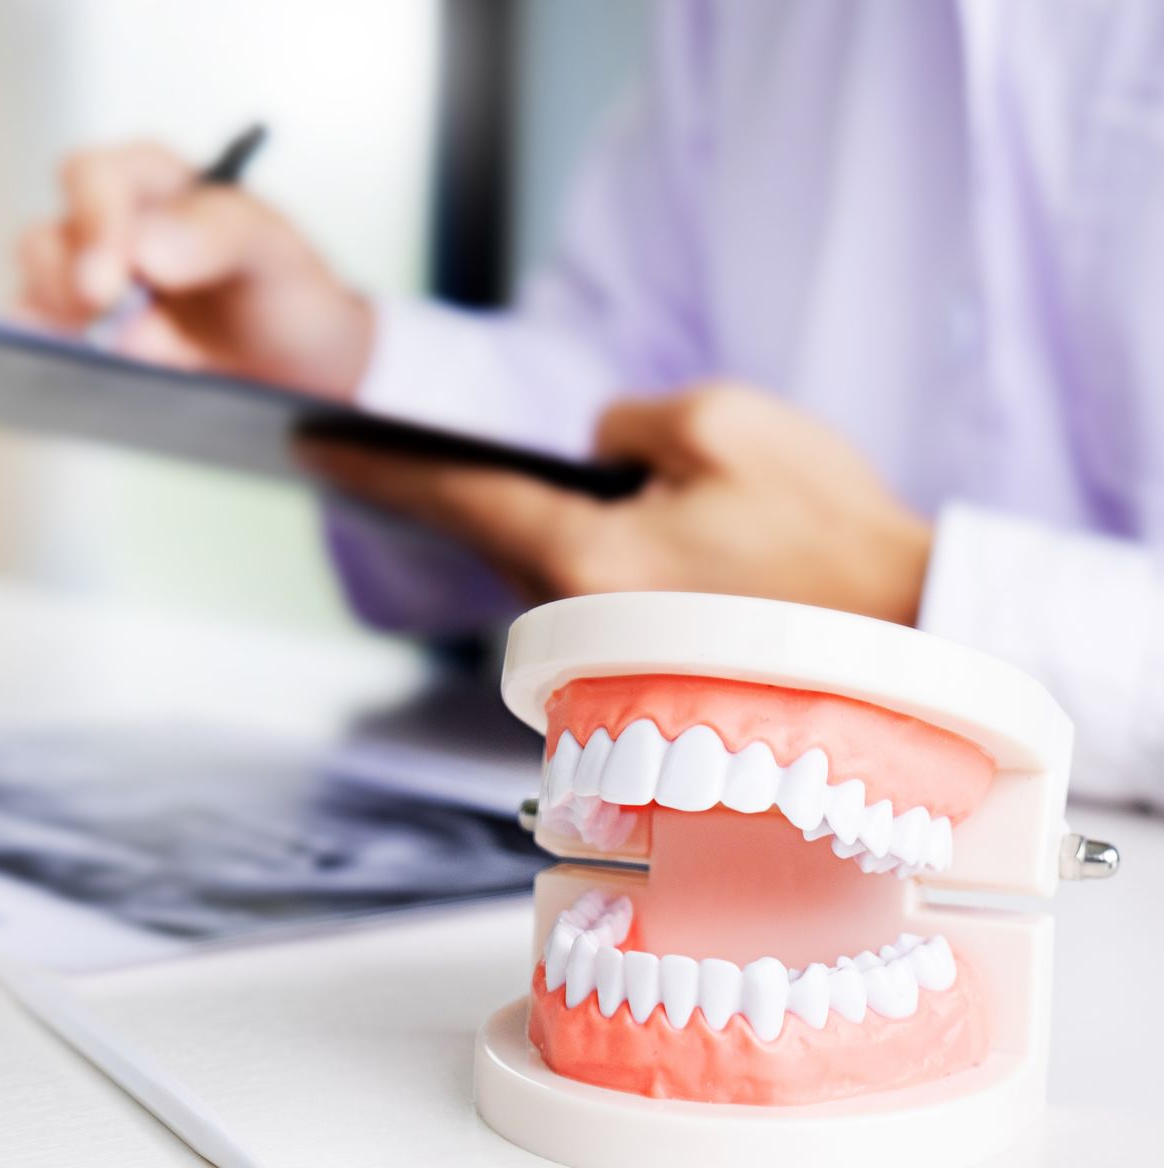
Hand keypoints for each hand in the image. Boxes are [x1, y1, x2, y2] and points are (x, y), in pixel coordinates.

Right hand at [15, 140, 373, 398]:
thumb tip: (147, 246)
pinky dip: (57, 354)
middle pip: (48, 236)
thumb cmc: (283, 295)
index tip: (112, 276)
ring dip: (68, 322)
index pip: (95, 178)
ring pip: (37, 291)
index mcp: (155, 184)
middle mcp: (110, 229)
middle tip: (106, 313)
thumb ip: (220, 231)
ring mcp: (88, 287)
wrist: (296, 371)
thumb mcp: (276, 250)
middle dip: (70, 280)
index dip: (95, 221)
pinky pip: (40, 341)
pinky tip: (98, 370)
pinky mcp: (77, 338)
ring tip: (133, 350)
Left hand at [299, 382, 934, 624]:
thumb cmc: (830, 540)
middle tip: (400, 451)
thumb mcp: (722, 427)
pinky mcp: (643, 682)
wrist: (918, 644)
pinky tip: (608, 543)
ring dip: (531, 531)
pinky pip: (582, 608)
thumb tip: (592, 451)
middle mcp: (574, 628)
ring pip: (538, 578)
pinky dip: (578, 567)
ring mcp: (606, 666)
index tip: (309, 443)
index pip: (451, 498)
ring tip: (525, 487)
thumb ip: (623, 425)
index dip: (373, 465)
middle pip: (488, 542)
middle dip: (459, 495)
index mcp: (580, 562)